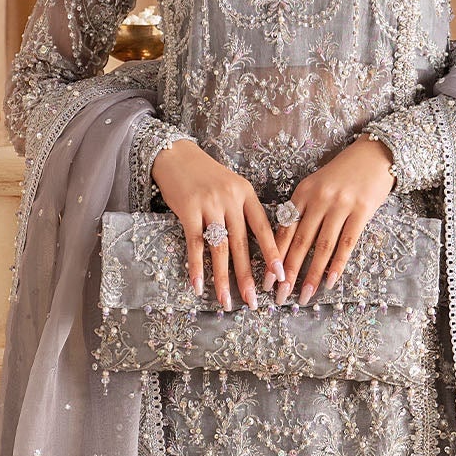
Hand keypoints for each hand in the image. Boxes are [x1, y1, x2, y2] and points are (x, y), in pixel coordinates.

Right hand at [150, 138, 285, 309]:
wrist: (175, 154)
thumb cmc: (205, 175)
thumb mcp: (232, 186)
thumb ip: (243, 211)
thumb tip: (256, 246)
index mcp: (246, 193)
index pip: (264, 227)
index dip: (272, 253)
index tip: (280, 276)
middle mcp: (230, 198)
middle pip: (242, 243)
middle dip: (247, 276)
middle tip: (253, 301)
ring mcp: (209, 204)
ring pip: (219, 247)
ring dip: (222, 278)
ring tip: (225, 301)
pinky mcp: (187, 209)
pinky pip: (194, 244)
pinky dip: (196, 267)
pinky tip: (198, 286)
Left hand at [271, 136, 396, 305]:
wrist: (374, 155)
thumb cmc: (342, 174)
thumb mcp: (316, 186)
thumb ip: (302, 210)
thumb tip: (286, 246)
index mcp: (302, 193)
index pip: (284, 231)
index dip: (274, 258)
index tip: (266, 280)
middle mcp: (319, 199)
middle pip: (300, 242)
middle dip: (289, 273)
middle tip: (280, 296)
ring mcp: (341, 205)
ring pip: (322, 247)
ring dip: (312, 275)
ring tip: (304, 296)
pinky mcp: (362, 211)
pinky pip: (347, 243)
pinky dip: (338, 264)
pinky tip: (330, 281)